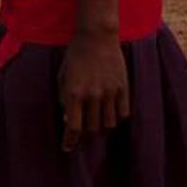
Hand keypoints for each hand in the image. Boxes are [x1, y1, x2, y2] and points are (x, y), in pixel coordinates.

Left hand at [57, 32, 128, 151]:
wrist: (96, 37)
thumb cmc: (74, 56)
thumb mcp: (62, 76)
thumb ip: (64, 98)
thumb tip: (68, 120)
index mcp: (74, 93)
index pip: (73, 127)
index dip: (70, 141)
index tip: (67, 149)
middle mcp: (93, 96)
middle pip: (92, 129)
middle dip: (85, 137)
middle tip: (81, 136)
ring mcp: (110, 92)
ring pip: (109, 124)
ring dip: (101, 129)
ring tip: (96, 126)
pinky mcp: (123, 88)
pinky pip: (123, 113)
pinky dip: (116, 118)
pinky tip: (110, 116)